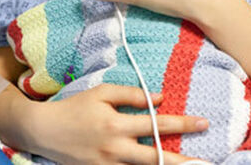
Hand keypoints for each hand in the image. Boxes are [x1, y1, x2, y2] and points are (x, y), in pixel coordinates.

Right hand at [28, 83, 208, 164]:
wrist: (44, 131)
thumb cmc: (75, 107)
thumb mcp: (101, 92)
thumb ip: (131, 94)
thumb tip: (159, 98)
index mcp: (116, 124)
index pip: (156, 124)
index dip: (181, 124)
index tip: (202, 123)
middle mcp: (115, 148)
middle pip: (157, 158)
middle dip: (184, 161)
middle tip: (206, 162)